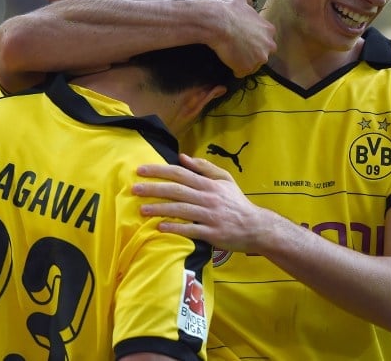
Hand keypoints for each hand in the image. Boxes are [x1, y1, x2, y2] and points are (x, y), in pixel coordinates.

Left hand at [132, 154, 264, 252]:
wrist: (256, 227)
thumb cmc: (236, 202)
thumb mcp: (225, 179)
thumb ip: (204, 167)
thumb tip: (182, 157)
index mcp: (209, 184)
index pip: (180, 173)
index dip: (159, 171)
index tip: (141, 170)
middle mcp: (207, 198)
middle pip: (176, 190)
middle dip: (153, 188)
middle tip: (134, 188)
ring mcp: (209, 216)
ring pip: (180, 210)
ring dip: (159, 209)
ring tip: (141, 209)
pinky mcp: (211, 233)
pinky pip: (190, 230)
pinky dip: (175, 228)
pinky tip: (160, 227)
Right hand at [211, 0, 275, 76]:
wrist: (218, 23)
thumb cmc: (228, 9)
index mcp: (269, 30)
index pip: (265, 39)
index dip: (253, 40)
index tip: (243, 39)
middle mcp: (269, 45)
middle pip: (262, 53)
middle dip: (252, 53)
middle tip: (238, 49)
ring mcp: (259, 58)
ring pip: (253, 64)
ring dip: (244, 62)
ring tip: (232, 56)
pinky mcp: (247, 68)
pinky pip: (242, 72)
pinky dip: (235, 69)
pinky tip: (228, 62)